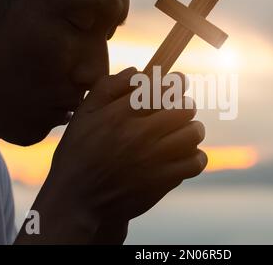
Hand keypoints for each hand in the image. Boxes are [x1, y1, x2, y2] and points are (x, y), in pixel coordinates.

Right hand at [18, 67, 206, 243]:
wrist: (77, 201)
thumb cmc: (79, 154)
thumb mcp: (83, 116)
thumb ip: (107, 88)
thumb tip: (137, 71)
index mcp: (118, 115)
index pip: (160, 87)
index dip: (176, 81)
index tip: (179, 82)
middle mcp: (138, 135)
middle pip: (184, 108)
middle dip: (185, 106)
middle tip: (180, 110)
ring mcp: (152, 159)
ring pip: (194, 132)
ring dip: (193, 129)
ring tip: (184, 132)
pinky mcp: (162, 181)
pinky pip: (196, 162)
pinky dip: (196, 157)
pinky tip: (185, 155)